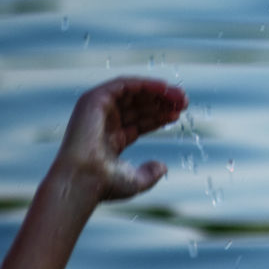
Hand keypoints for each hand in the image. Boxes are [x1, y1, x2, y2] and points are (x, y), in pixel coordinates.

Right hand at [56, 77, 187, 200]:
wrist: (84, 179)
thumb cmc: (105, 184)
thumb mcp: (136, 181)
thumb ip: (150, 174)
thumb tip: (163, 167)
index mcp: (111, 139)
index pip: (139, 122)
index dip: (159, 116)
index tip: (178, 114)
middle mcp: (103, 123)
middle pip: (137, 106)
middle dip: (162, 102)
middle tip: (185, 102)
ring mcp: (97, 110)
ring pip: (132, 94)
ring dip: (158, 92)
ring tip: (181, 96)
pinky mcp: (93, 100)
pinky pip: (123, 85)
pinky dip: (145, 83)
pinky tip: (165, 88)